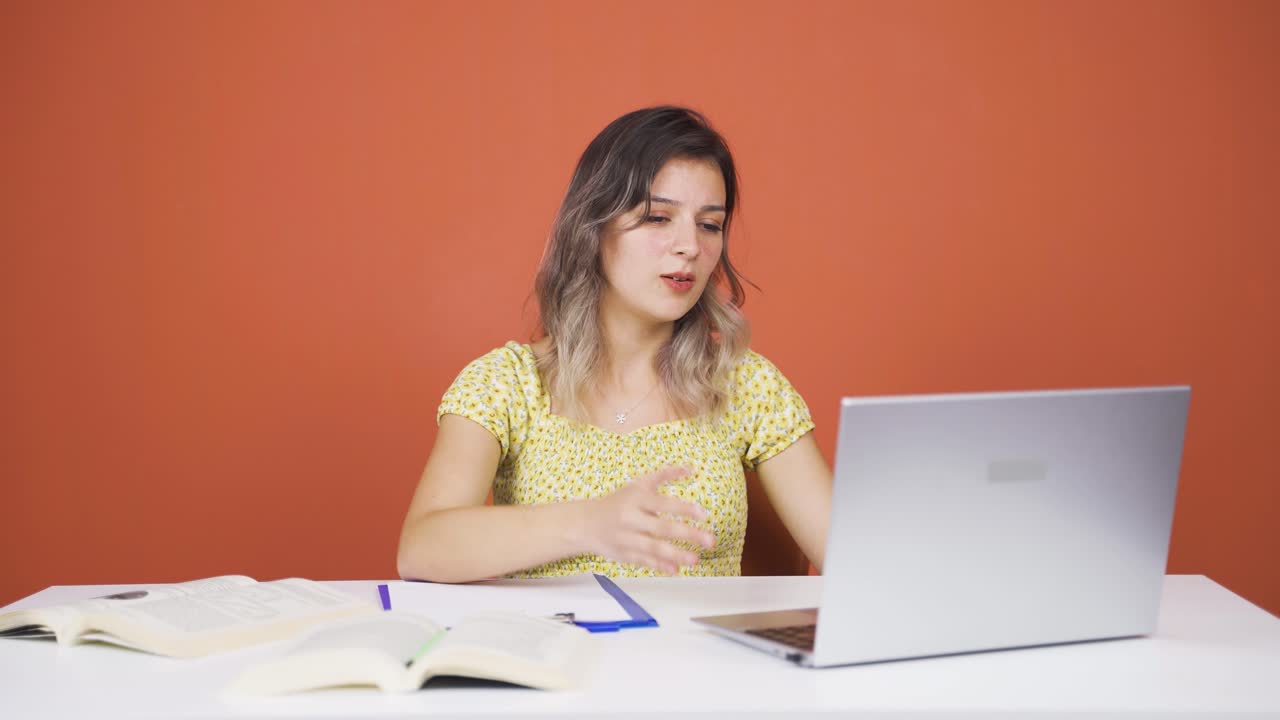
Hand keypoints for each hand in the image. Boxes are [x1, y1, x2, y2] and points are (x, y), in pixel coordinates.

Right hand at [581, 466, 716, 574]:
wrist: (586, 523)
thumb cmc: (618, 502)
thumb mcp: (638, 485)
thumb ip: (664, 476)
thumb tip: (691, 469)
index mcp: (636, 498)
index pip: (664, 503)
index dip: (684, 509)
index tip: (703, 515)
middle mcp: (631, 518)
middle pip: (662, 528)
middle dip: (688, 535)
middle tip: (710, 541)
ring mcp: (627, 538)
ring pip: (654, 547)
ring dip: (677, 554)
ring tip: (696, 559)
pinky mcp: (624, 554)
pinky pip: (644, 561)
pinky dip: (660, 565)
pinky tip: (676, 569)